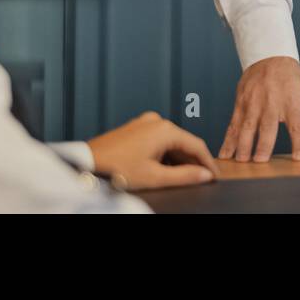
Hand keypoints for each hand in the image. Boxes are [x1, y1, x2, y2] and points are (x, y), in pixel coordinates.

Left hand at [88, 111, 218, 189]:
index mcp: (165, 129)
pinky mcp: (135, 128)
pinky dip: (164, 153)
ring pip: (170, 141)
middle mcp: (156, 121)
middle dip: (193, 161)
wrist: (85, 164)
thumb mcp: (155, 177)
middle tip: (201, 178)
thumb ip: (184, 176)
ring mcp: (144, 123)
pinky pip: (158, 140)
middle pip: (183, 142)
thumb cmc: (116, 169)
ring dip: (178, 158)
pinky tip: (163, 168)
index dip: (208, 162)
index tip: (215, 175)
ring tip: (182, 176)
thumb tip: (205, 175)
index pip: (196, 145)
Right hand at [219, 55, 299, 161]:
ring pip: (247, 126)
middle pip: (268, 126)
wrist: (270, 56)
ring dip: (243, 145)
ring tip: (241, 161)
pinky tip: (225, 154)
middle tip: (260, 161)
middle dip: (264, 144)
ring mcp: (254, 102)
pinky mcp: (240, 102)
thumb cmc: (289, 80)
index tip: (299, 158)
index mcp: (292, 102)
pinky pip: (233, 124)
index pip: (298, 125)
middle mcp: (272, 102)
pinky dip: (228, 140)